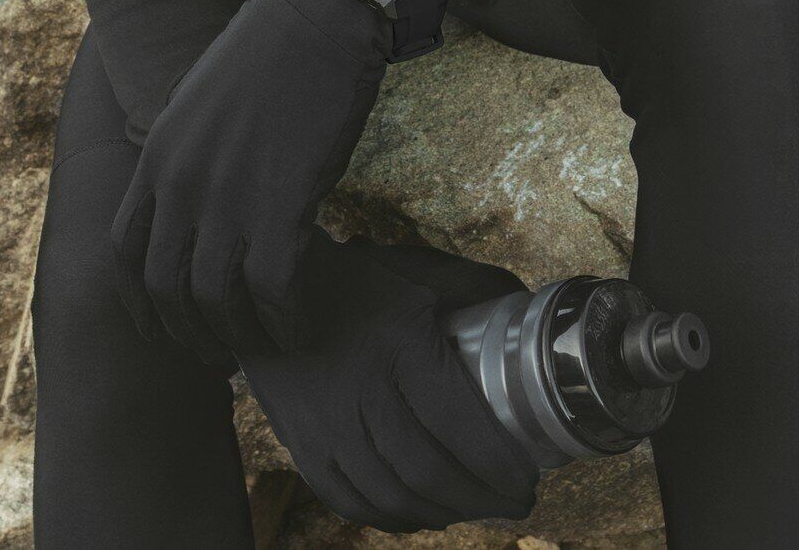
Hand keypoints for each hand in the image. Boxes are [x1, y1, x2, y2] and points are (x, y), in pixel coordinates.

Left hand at [110, 0, 390, 358]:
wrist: (320, 14)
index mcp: (156, 156)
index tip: (171, 328)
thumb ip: (191, 157)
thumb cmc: (273, 52)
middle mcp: (180, 183)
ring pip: (216, 301)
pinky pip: (275, 290)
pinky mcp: (282, 202)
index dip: (143, 307)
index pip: (124, 256)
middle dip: (191, 336)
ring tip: (268, 346)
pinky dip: (287, 321)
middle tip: (222, 355)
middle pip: (166, 291)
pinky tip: (303, 327)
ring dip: (242, 337)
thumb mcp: (204, 102)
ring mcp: (227, 194)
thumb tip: (208, 206)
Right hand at [238, 231, 538, 531]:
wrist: (270, 296)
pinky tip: (420, 514)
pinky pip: (352, 502)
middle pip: (429, 470)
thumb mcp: (416, 281)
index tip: (527, 477)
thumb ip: (467, 293)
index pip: (459, 424)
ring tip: (475, 508)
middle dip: (482, 497)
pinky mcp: (304, 447)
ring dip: (443, 511)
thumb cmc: (355, 287)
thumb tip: (521, 300)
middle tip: (514, 501)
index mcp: (401, 348)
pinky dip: (391, 517)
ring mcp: (329, 427)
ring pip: (393, 494)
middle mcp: (364, 394)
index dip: (499, 463)